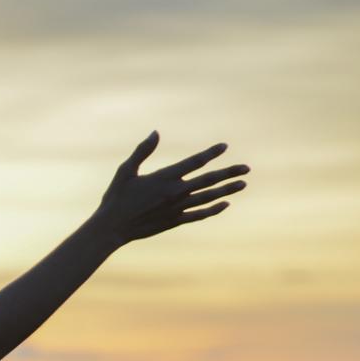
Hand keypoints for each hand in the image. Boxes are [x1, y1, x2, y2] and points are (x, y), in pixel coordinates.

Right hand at [91, 131, 249, 245]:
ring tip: (243, 184)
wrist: (112, 228)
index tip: (224, 147)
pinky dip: (213, 210)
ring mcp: (177, 208)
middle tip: (247, 168)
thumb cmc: (116, 198)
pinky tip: (225, 204)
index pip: (194, 162)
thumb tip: (155, 132)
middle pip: (209, 180)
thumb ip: (142, 151)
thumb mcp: (125, 171)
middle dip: (229, 172)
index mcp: (164, 178)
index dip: (211, 153)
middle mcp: (175, 192)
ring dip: (227, 190)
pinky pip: (199, 214)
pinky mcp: (175, 221)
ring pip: (209, 197)